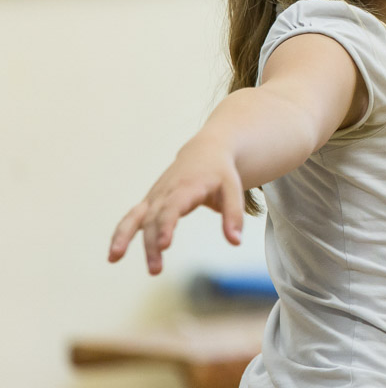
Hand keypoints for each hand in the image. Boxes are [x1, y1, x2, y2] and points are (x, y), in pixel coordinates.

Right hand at [108, 139, 244, 274]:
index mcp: (187, 186)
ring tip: (113, 259)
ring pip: (136, 217)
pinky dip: (121, 233)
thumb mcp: (234, 189)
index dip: (167, 225)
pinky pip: (131, 217)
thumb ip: (234, 215)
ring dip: (124, 238)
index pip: (173, 207)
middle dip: (152, 243)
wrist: (205, 151)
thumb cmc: (220, 173)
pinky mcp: (149, 202)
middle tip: (155, 269)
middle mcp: (166, 192)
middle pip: (154, 218)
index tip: (164, 244)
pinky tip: (113, 256)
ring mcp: (155, 197)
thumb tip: (236, 242)